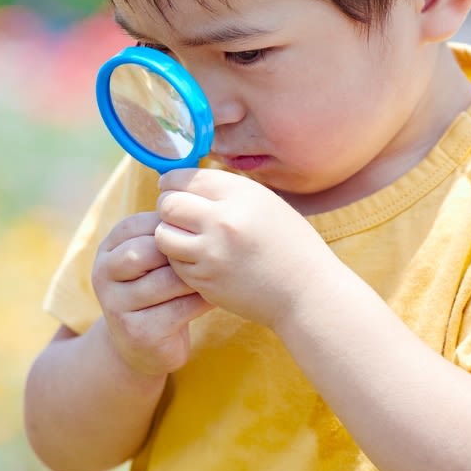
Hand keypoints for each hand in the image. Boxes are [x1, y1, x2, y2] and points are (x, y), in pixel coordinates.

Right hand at [92, 212, 214, 375]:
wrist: (142, 346)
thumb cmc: (157, 289)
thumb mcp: (151, 258)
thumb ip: (163, 232)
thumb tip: (194, 190)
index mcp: (107, 249)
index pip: (135, 224)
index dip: (170, 224)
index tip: (197, 228)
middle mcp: (103, 275)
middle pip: (145, 251)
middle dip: (179, 251)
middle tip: (210, 250)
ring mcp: (117, 306)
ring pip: (165, 281)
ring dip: (195, 276)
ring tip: (217, 271)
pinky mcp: (138, 333)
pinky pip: (178, 309)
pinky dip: (201, 300)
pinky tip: (215, 296)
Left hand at [155, 169, 332, 327]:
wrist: (307, 293)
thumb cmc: (289, 244)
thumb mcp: (265, 202)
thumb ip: (226, 190)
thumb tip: (185, 181)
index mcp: (241, 194)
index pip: (185, 178)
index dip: (172, 182)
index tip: (172, 188)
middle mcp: (223, 221)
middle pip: (168, 204)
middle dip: (167, 206)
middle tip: (176, 213)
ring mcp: (212, 253)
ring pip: (163, 234)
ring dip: (169, 233)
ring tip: (185, 236)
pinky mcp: (205, 280)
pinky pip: (174, 263)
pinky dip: (179, 259)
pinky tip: (199, 259)